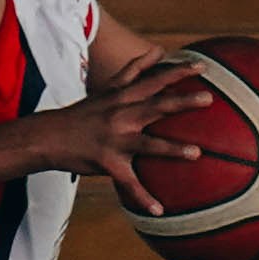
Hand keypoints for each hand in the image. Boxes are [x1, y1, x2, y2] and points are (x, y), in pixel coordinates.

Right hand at [48, 77, 244, 197]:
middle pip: (156, 106)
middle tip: (209, 98)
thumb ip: (135, 69)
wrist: (49, 136)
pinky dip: (143, 197)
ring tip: (197, 153)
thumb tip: (158, 49)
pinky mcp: (107, 163)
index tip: (203, 66)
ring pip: (148, 144)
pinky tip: (159, 210)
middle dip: (182, 102)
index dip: (178, 71)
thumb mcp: (108, 87)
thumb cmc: (84, 112)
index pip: (154, 79)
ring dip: (173, 149)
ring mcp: (115, 140)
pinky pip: (128, 183)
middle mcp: (121, 115)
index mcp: (122, 97)